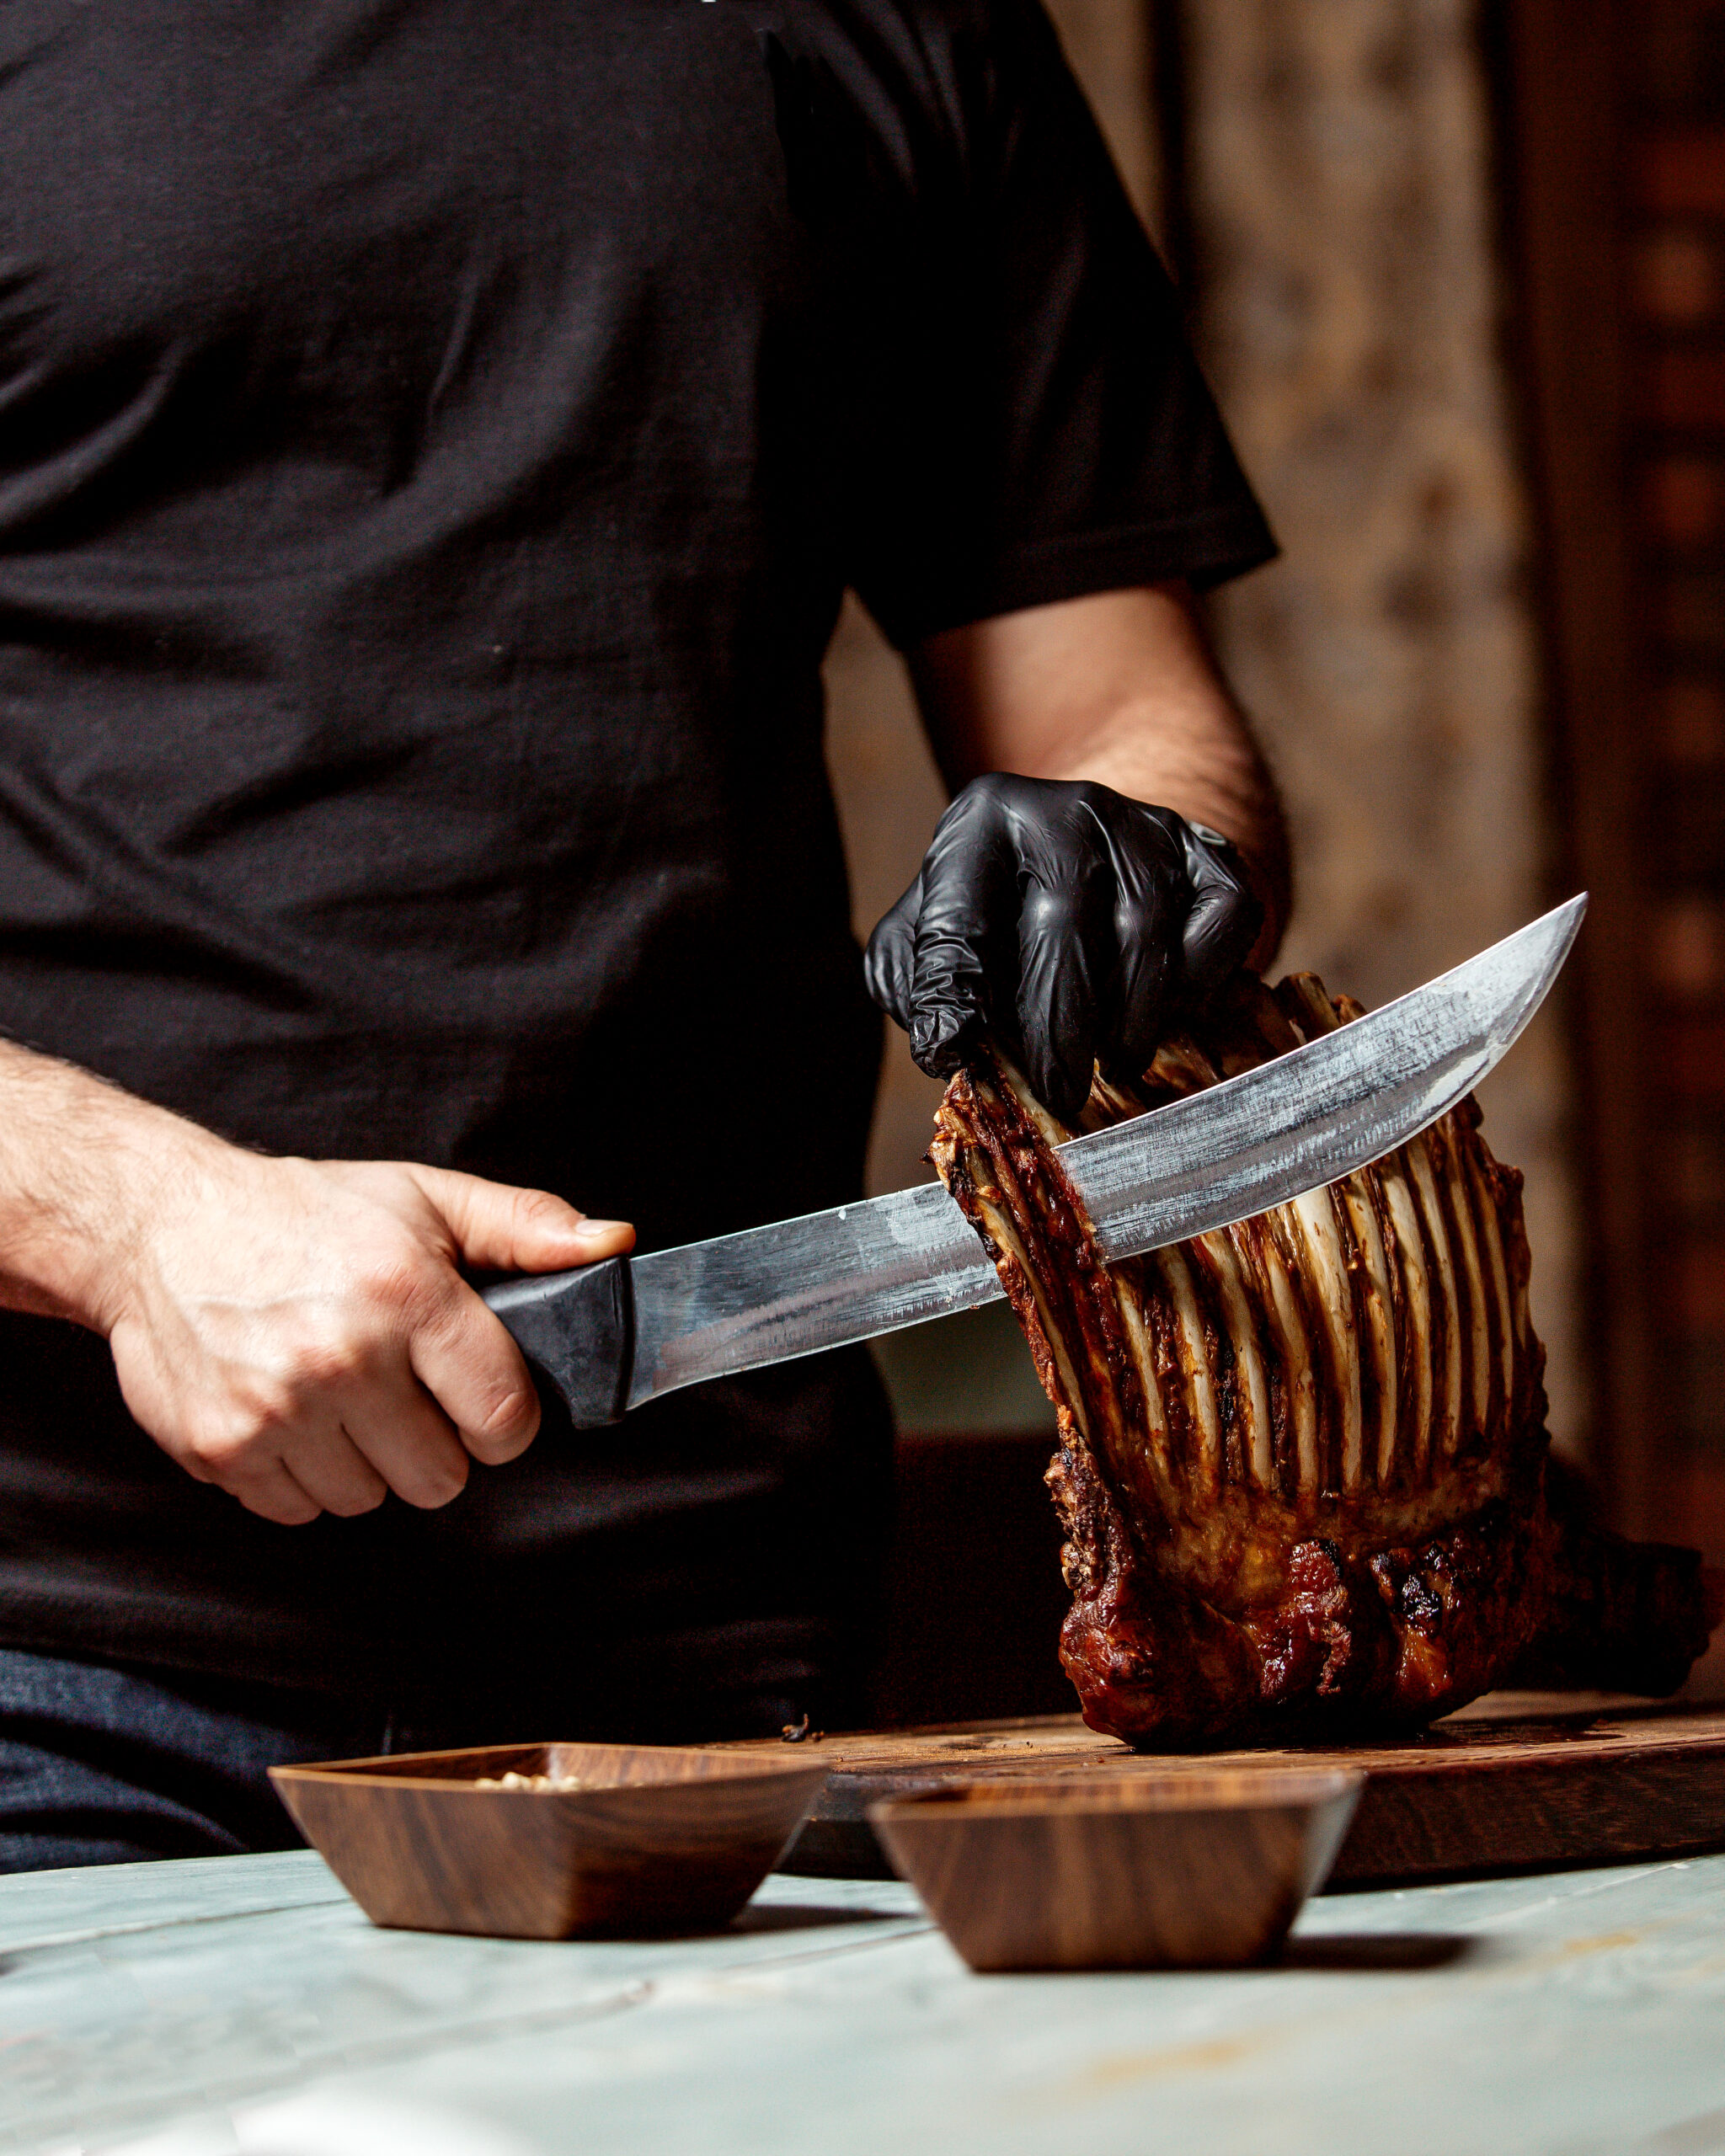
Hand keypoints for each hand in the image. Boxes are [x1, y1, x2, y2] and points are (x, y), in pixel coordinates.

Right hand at [94, 1143, 632, 1525]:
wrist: (160, 1224)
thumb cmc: (305, 1213)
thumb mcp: (424, 1199)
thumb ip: (527, 1227)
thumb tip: (613, 1242)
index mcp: (407, 1295)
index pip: (503, 1420)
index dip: (504, 1420)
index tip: (482, 1397)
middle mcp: (341, 1357)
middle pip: (441, 1478)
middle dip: (435, 1442)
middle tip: (402, 1390)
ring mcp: (274, 1410)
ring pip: (369, 1500)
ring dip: (365, 1461)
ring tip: (340, 1395)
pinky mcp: (220, 1449)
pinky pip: (299, 1511)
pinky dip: (302, 1476)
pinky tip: (291, 1413)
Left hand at [864, 773, 1261, 1121]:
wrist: (1096, 851)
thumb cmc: (1001, 912)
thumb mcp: (931, 930)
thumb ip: (919, 981)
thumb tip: (948, 1042)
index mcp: (981, 822)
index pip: (959, 919)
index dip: (952, 995)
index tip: (951, 1052)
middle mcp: (1065, 809)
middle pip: (1063, 924)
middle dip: (1057, 1027)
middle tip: (1058, 1092)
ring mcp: (1145, 825)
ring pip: (1145, 932)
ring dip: (1130, 1017)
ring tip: (1114, 1061)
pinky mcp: (1210, 850)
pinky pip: (1222, 919)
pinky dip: (1199, 979)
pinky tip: (1169, 1009)